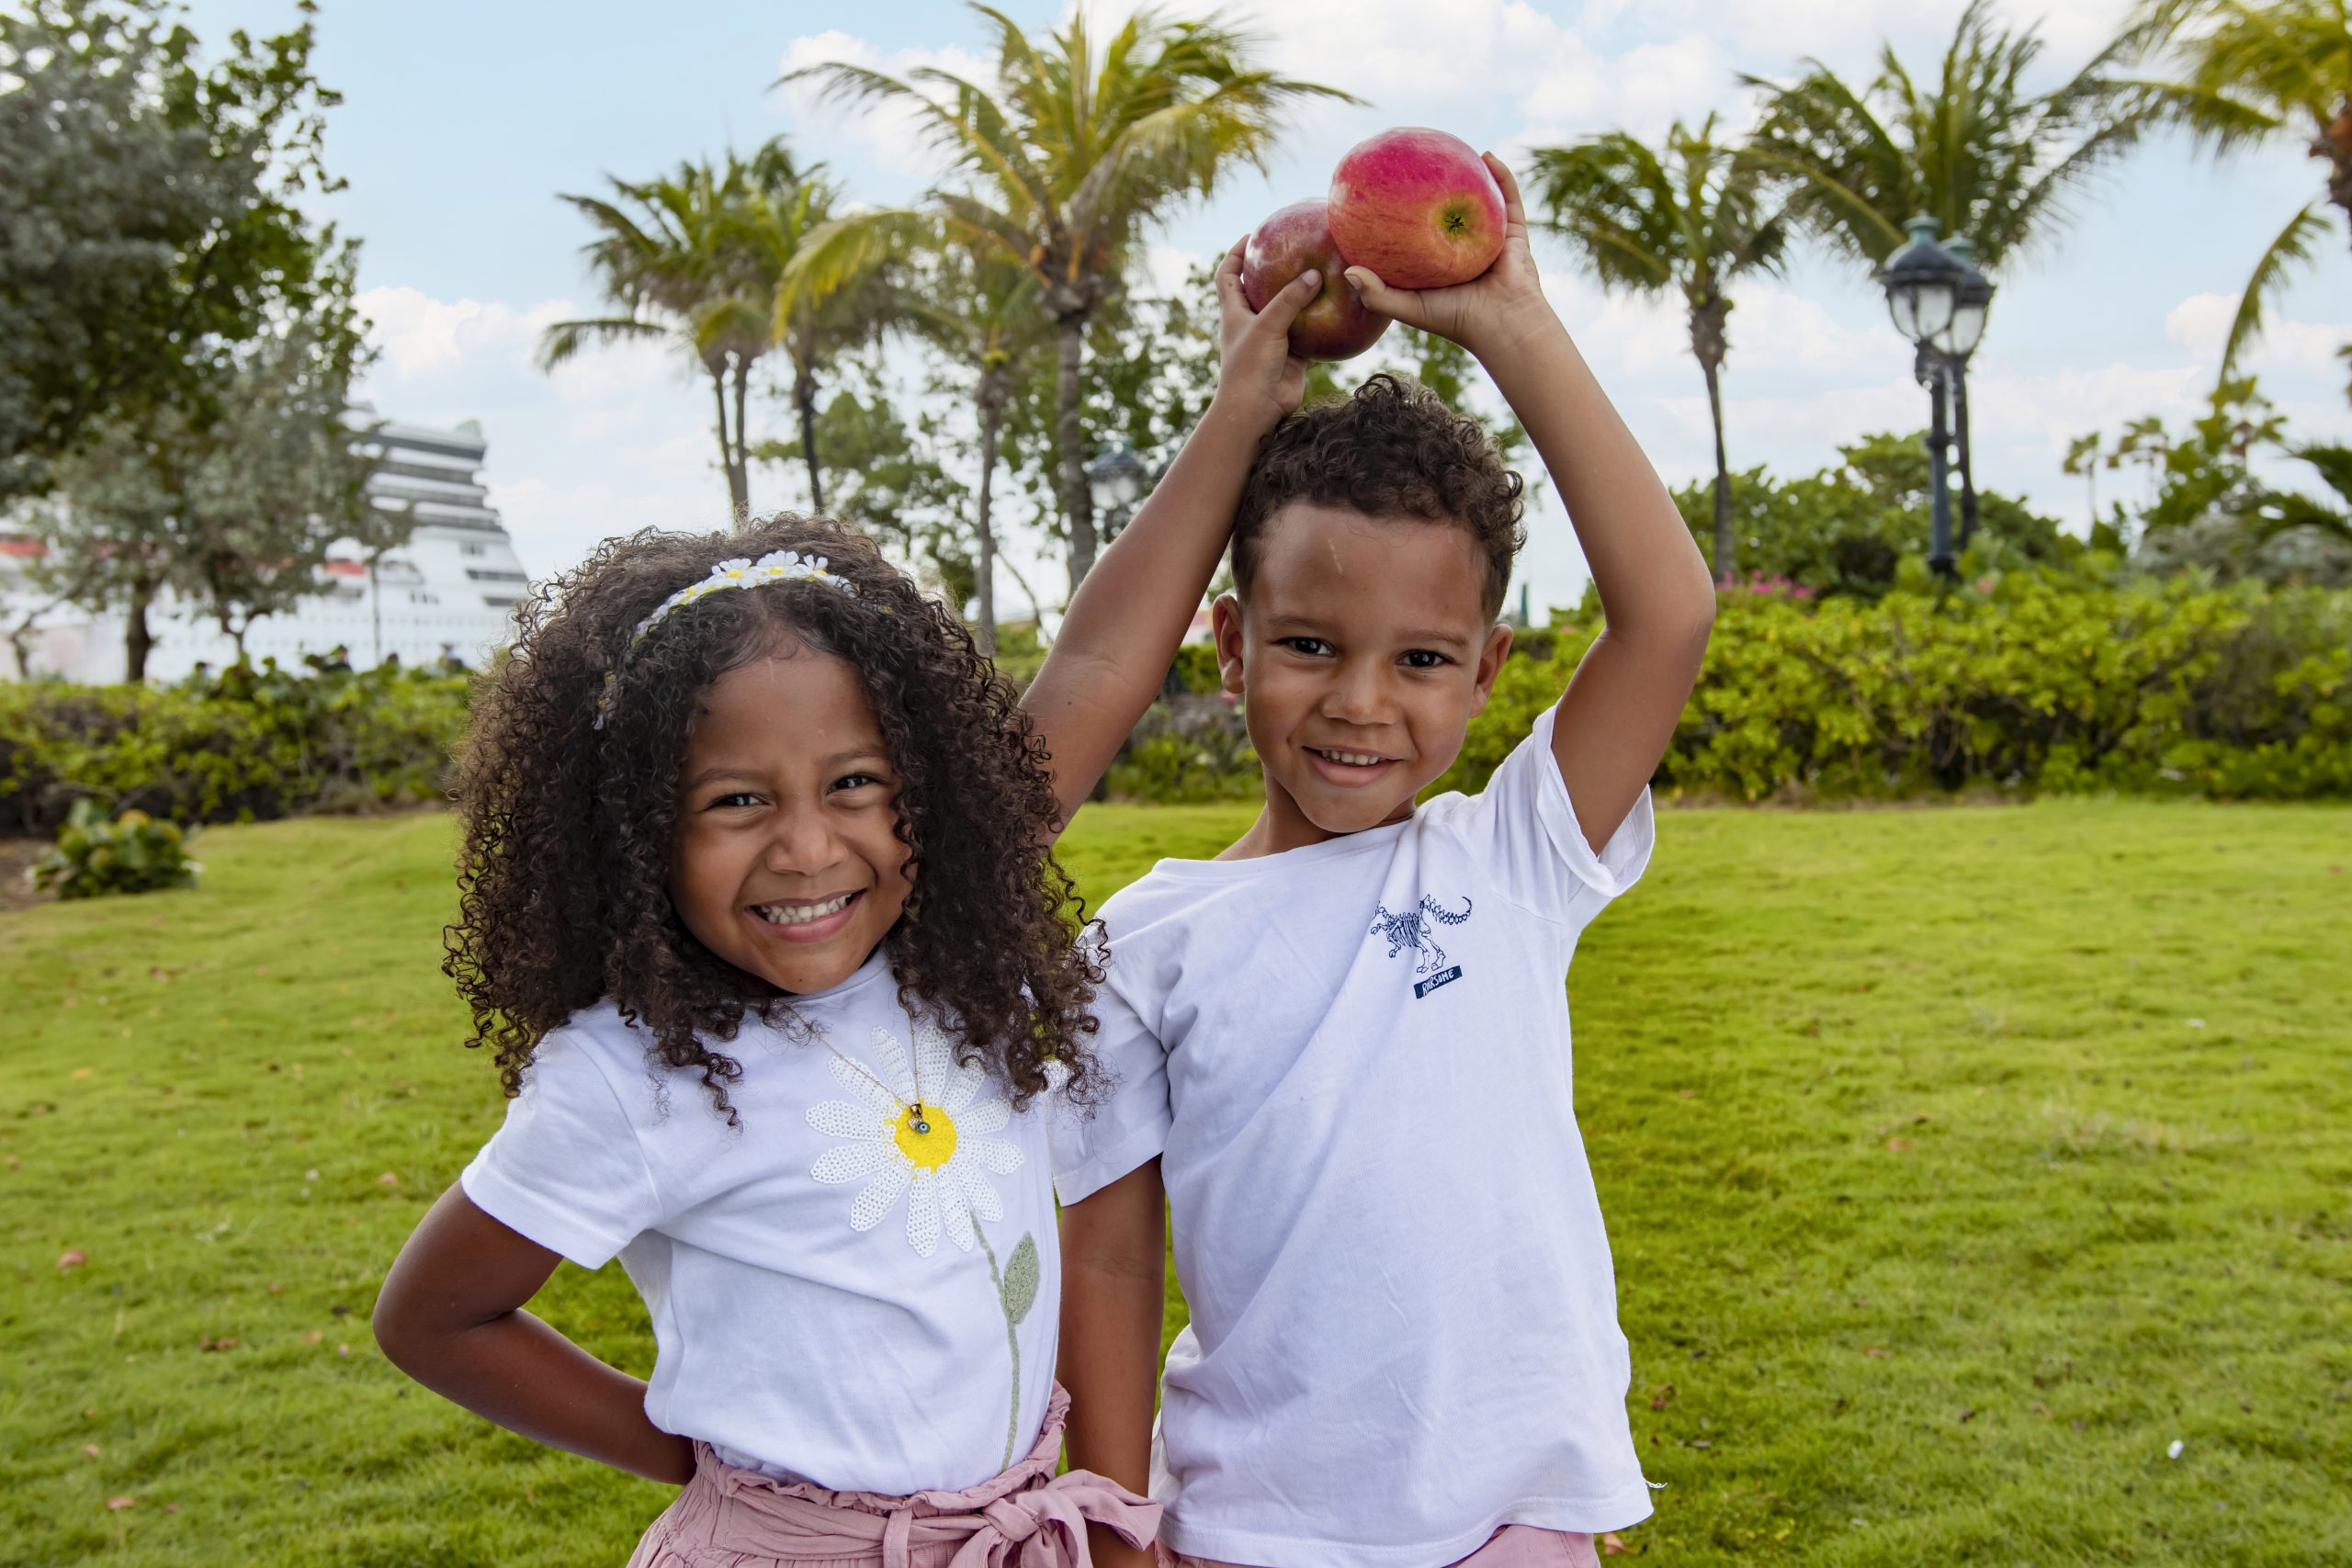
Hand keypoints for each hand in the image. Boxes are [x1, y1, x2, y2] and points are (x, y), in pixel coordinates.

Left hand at [1213, 234, 1318, 429]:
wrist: (1257, 411)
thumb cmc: (1251, 367)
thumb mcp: (1267, 325)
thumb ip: (1290, 299)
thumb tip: (1314, 275)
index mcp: (1235, 312)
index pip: (1228, 274)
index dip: (1236, 253)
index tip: (1253, 235)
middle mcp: (1253, 324)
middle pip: (1261, 289)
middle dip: (1275, 270)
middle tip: (1298, 249)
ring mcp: (1273, 340)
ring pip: (1290, 312)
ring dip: (1304, 297)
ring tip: (1325, 274)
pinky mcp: (1292, 356)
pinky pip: (1311, 335)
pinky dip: (1324, 326)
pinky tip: (1342, 312)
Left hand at [1342, 153, 1555, 362]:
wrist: (1503, 325)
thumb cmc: (1454, 320)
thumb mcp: (1408, 306)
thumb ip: (1377, 293)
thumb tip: (1347, 270)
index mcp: (1441, 264)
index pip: (1418, 234)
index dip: (1403, 215)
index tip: (1384, 192)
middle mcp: (1465, 249)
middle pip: (1448, 211)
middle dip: (1437, 188)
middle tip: (1417, 163)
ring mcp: (1491, 239)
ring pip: (1480, 201)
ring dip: (1471, 176)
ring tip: (1455, 151)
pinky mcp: (1514, 234)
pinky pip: (1509, 200)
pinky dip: (1502, 177)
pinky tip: (1488, 156)